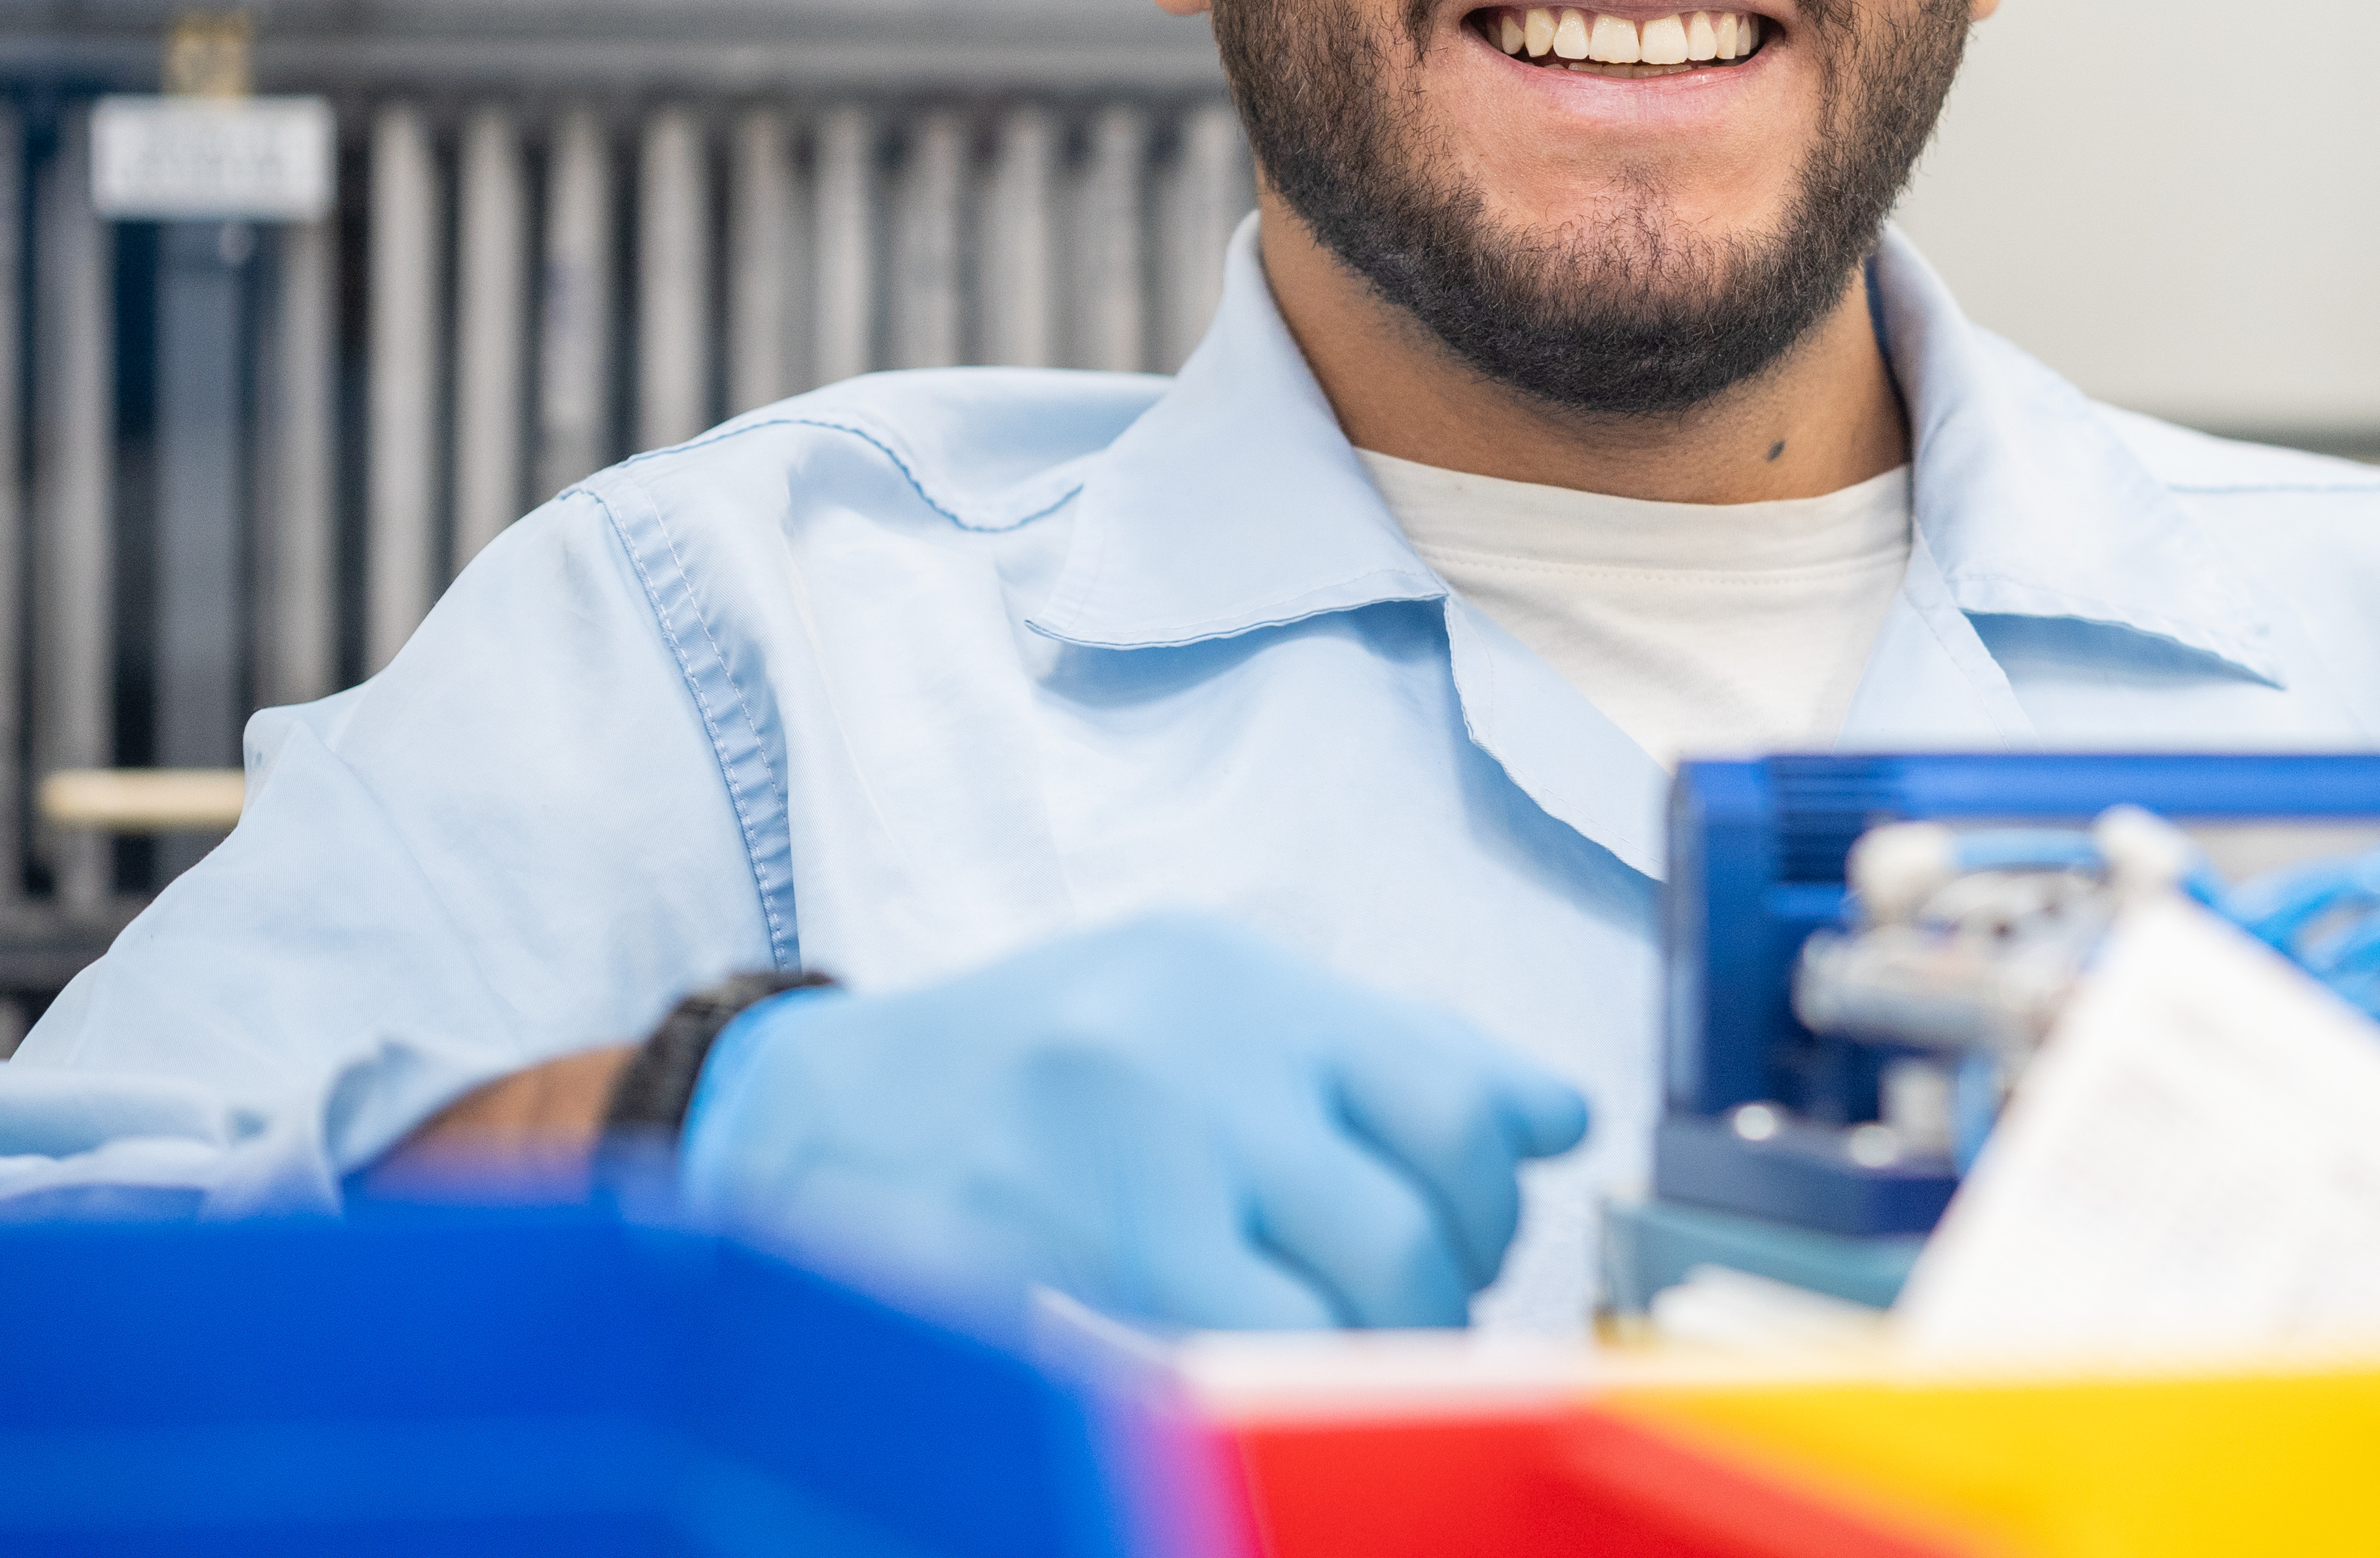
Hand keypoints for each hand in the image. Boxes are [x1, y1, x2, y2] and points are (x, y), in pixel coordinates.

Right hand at [677, 914, 1589, 1330]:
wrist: (818, 1115)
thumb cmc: (1045, 1059)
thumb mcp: (1214, 1001)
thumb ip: (1395, 1050)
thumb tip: (1561, 1114)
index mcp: (1249, 987)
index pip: (1462, 1099)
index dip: (1497, 1198)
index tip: (1472, 1234)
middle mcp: (1197, 1064)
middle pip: (1415, 1228)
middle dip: (1441, 1302)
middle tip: (1408, 1317)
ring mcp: (1128, 1174)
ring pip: (1341, 1318)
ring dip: (1371, 1362)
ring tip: (1337, 1352)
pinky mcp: (1067, 1277)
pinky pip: (1233, 1368)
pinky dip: (1276, 1392)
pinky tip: (1256, 1378)